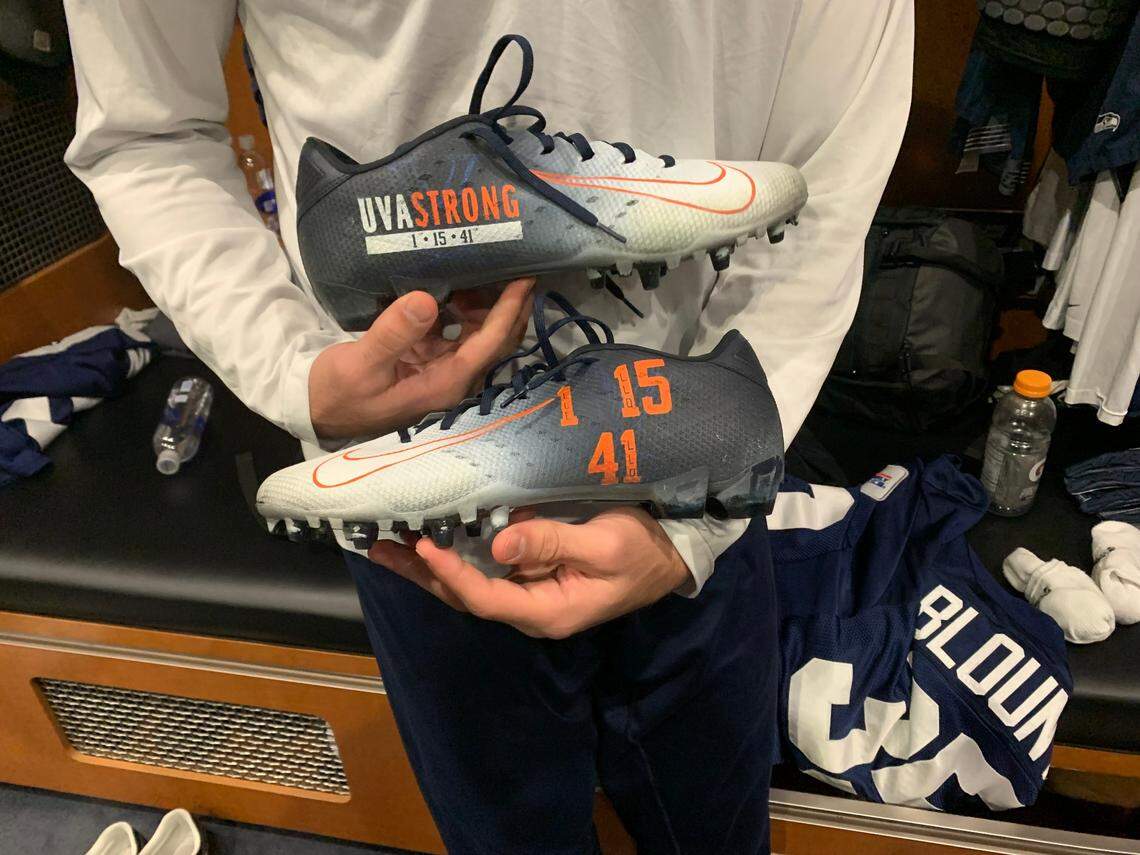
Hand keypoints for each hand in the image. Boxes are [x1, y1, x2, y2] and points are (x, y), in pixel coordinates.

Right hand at [309, 279, 533, 439]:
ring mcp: (441, 371)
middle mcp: (451, 379)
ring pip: (478, 335)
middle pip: (495, 341)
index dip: (509, 311)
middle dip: (510, 306)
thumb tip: (425, 300)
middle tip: (516, 265)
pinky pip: (456, 333)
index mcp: (444, 384)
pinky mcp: (427, 362)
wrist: (316, 409)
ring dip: (485, 305)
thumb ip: (394, 332)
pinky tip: (454, 284)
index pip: (489, 344)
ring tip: (483, 268)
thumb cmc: (338, 392)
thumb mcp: (360, 363)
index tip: (525, 278)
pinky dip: (460, 309)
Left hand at [369, 507, 691, 637]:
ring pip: (469, 585)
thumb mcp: (606, 544)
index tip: (425, 545)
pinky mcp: (532, 577)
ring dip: (430, 567)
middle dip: (422, 574)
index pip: (486, 598)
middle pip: (465, 597)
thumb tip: (500, 544)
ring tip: (389, 545)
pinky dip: (454, 556)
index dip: (452, 573)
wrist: (670, 556)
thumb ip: (552, 544)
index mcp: (548, 611)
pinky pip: (485, 571)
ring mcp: (530, 595)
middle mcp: (531, 610)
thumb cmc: (643, 551)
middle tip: (380, 548)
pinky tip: (431, 539)